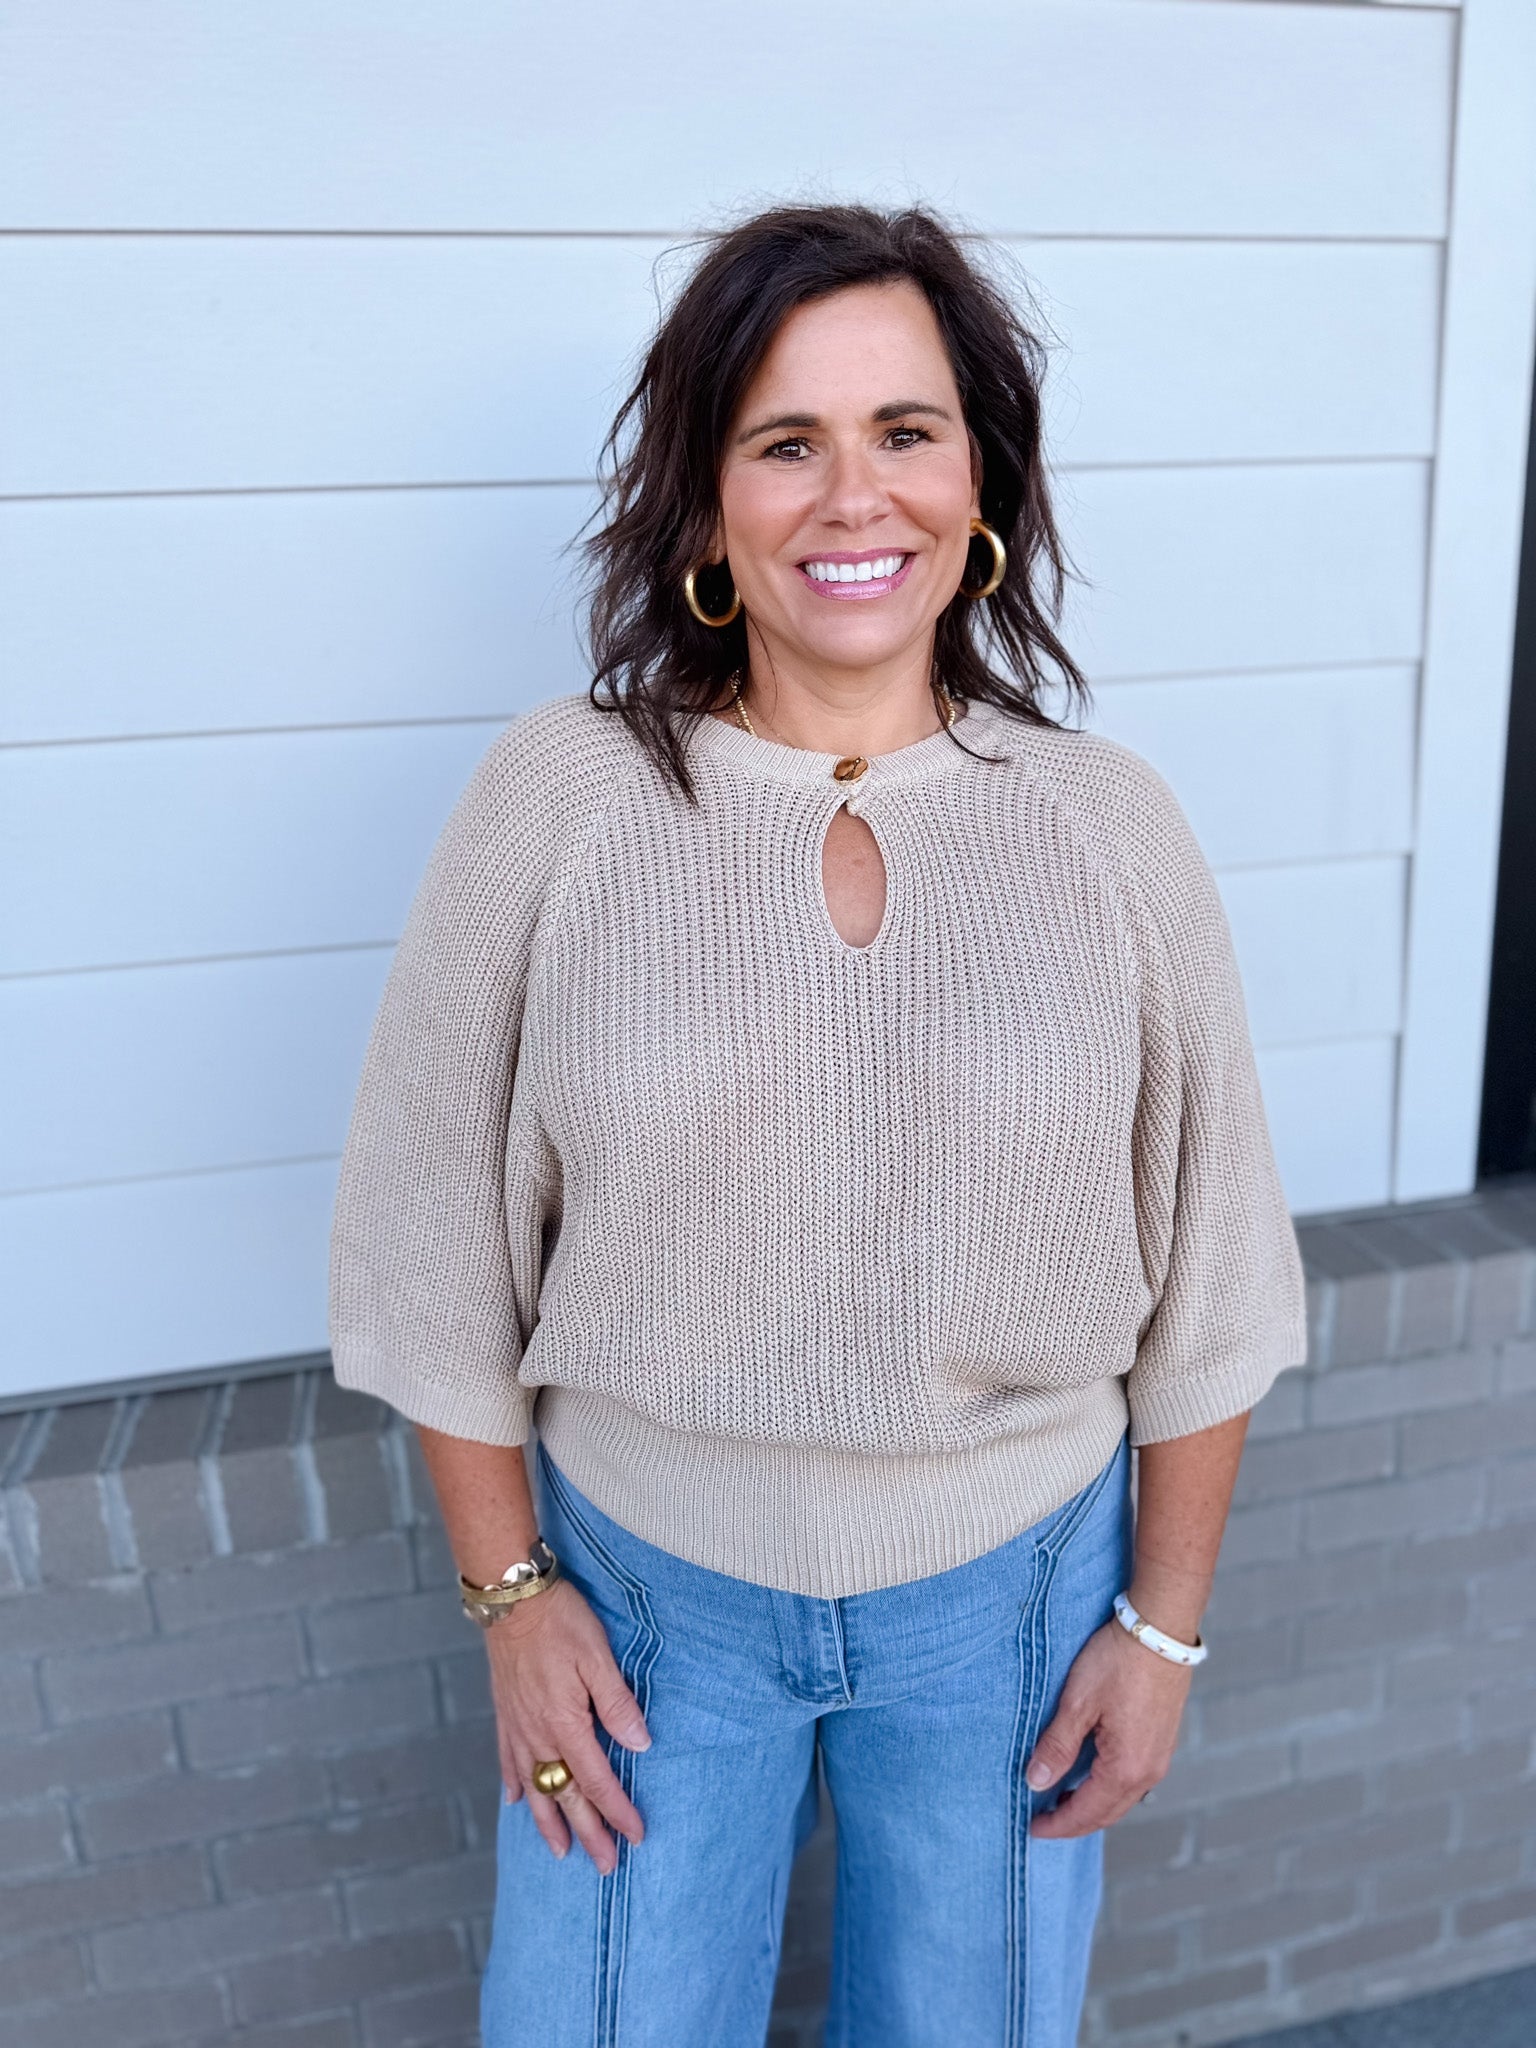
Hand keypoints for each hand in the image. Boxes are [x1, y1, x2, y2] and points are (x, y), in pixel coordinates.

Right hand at [484, 1576, 651, 1872]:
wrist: (512, 1597)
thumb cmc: (560, 1621)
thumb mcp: (599, 1657)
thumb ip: (617, 1703)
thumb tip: (640, 1745)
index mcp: (566, 1723)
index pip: (596, 1780)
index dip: (617, 1811)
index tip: (636, 1835)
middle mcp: (539, 1734)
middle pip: (565, 1795)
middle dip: (588, 1833)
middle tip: (606, 1865)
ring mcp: (518, 1726)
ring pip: (535, 1787)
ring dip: (549, 1822)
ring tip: (560, 1851)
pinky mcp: (505, 1712)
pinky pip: (508, 1759)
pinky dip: (515, 1783)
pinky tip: (516, 1800)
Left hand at [1023, 1617, 1190, 1837]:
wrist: (1160, 1630)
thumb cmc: (1118, 1662)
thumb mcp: (1078, 1702)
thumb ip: (1057, 1746)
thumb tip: (1036, 1783)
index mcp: (1126, 1768)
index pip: (1087, 1812)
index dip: (1058, 1824)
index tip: (1032, 1828)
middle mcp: (1149, 1772)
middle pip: (1107, 1812)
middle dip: (1075, 1821)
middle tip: (1043, 1821)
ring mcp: (1160, 1757)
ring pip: (1122, 1798)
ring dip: (1093, 1806)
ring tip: (1062, 1800)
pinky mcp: (1162, 1740)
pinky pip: (1133, 1780)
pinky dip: (1108, 1788)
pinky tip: (1091, 1775)